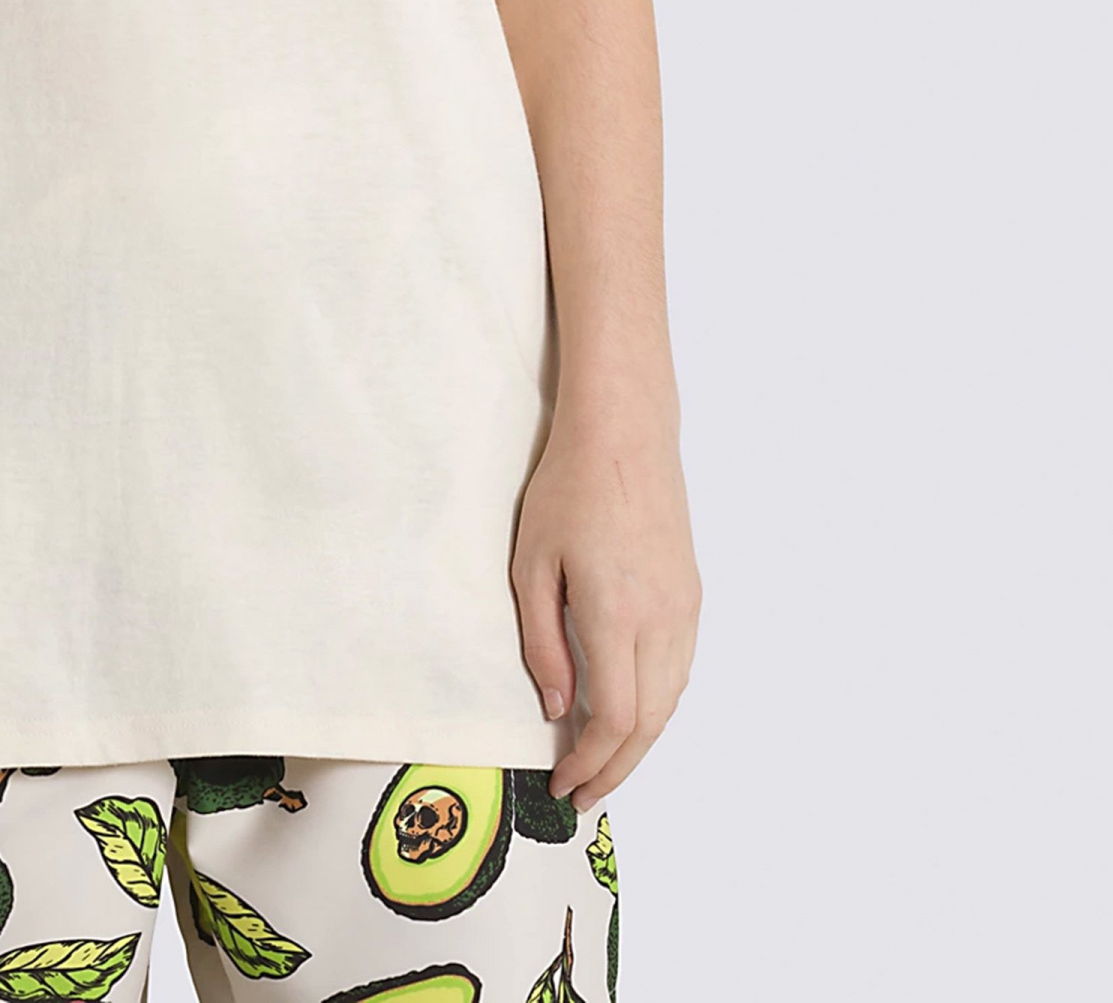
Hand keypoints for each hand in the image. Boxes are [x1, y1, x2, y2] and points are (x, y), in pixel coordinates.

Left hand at [511, 410, 701, 811]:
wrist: (624, 433)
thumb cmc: (568, 488)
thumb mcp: (532, 564)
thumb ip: (543, 643)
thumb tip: (559, 709)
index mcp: (617, 614)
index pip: (614, 719)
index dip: (590, 763)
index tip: (563, 784)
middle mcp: (661, 620)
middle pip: (649, 724)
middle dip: (615, 769)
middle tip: (582, 793)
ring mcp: (685, 608)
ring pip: (671, 702)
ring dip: (640, 743)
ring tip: (603, 764)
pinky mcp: (692, 595)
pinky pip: (680, 669)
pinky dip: (658, 706)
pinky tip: (631, 712)